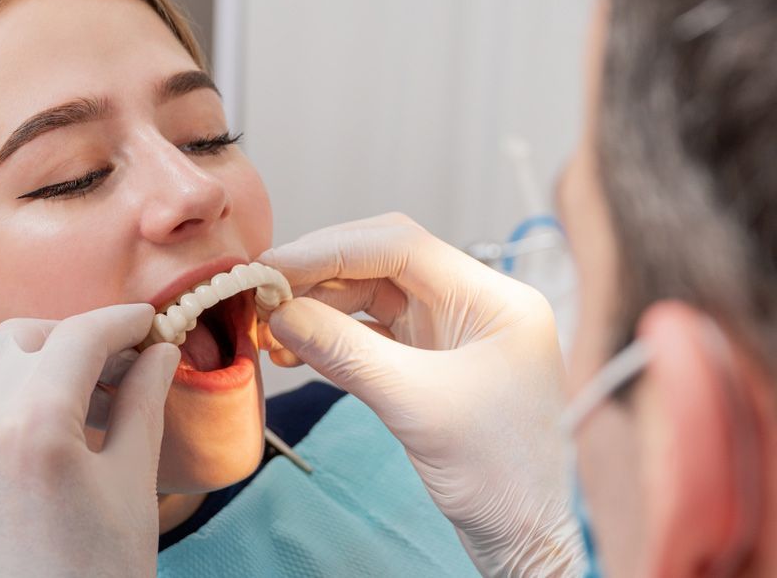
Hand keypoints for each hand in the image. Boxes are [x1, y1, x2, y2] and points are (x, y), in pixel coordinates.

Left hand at [0, 304, 179, 577]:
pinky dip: (3, 417)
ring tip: (82, 401)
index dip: (122, 320)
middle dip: (73, 337)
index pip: (80, 337)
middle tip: (119, 362)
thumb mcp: (135, 485)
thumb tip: (159, 352)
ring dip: (34, 371)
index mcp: (35, 428)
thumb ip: (145, 404)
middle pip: (20, 340)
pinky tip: (42, 449)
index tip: (149, 322)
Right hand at [258, 213, 582, 576]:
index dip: (330, 249)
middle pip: (382, 263)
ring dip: (318, 307)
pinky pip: (371, 333)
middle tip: (262, 289)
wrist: (522, 538)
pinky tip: (293, 349)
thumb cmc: (498, 476)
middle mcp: (473, 303)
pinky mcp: (430, 361)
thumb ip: (345, 352)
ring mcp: (450, 331)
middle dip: (319, 274)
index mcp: (494, 299)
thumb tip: (280, 311)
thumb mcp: (417, 407)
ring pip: (370, 296)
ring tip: (269, 325)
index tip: (273, 265)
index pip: (401, 246)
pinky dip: (331, 337)